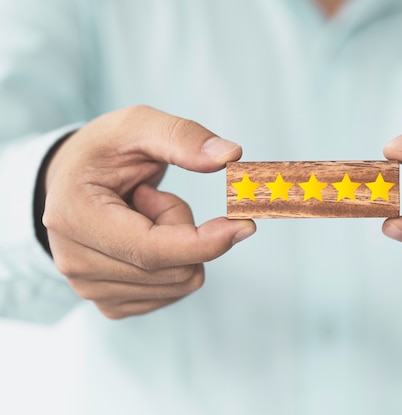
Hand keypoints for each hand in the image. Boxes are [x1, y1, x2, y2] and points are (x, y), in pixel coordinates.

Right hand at [43, 106, 255, 318]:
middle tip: (154, 197)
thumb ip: (184, 136)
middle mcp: (74, 263)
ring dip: (179, 243)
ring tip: (143, 214)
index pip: (152, 251)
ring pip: (180, 283)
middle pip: (175, 270)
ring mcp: (89, 289)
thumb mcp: (139, 125)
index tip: (245, 224)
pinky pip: (174, 293)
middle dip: (185, 227)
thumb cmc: (105, 150)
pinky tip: (143, 236)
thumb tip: (231, 155)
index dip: (206, 242)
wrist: (73, 180)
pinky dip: (174, 262)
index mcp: (73, 216)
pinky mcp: (110, 303)